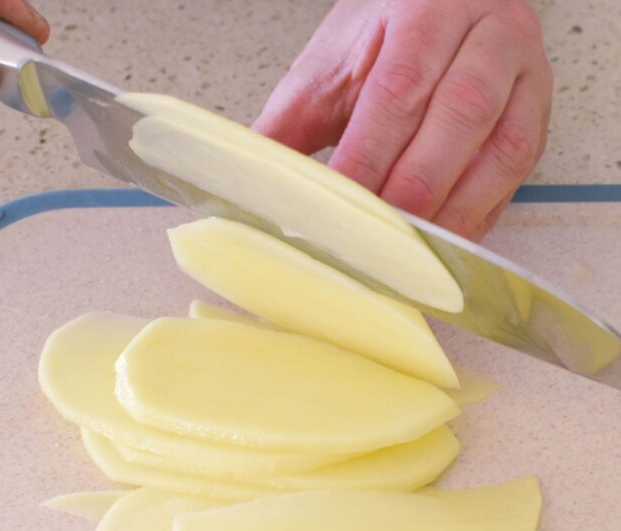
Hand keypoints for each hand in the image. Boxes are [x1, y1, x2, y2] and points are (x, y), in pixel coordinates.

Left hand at [254, 0, 552, 239]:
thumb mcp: (326, 71)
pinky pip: (516, 176)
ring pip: (500, 150)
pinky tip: (443, 248)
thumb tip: (244, 190)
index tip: (339, 208)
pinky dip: (477, 218)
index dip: (368, 156)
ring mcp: (525, 75)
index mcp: (428, 8)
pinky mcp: (536, 118)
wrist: (443, 8)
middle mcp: (489, 32)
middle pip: (459, 115)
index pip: (398, 89)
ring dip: (452, 212)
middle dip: (413, 189)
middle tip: (375, 242)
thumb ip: (286, 128)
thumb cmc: (383, 44)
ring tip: (409, 256)